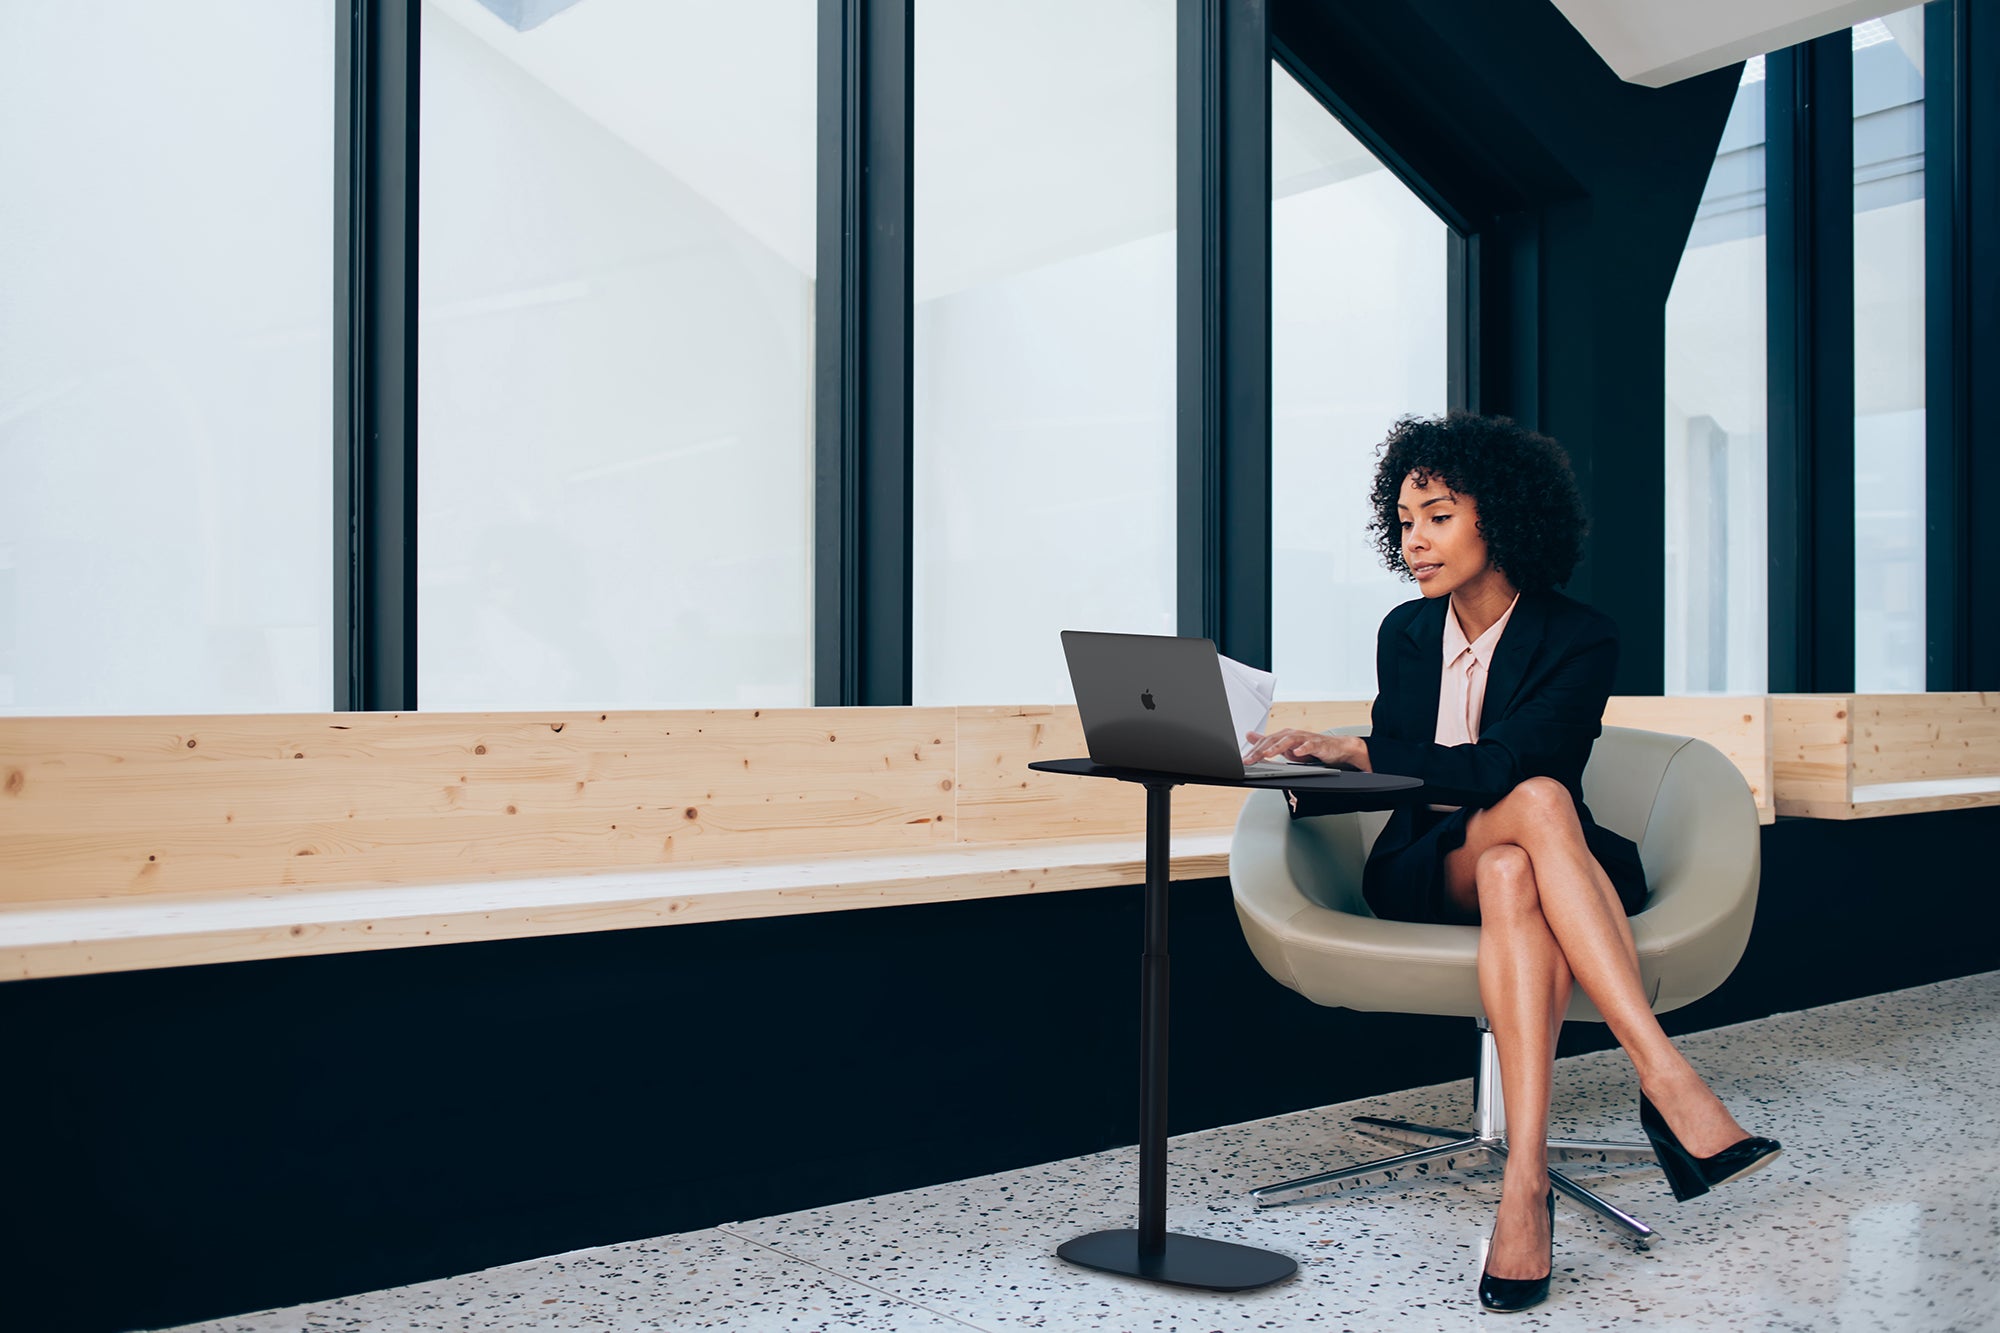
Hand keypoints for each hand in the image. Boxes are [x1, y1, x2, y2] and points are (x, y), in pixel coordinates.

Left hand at [1243, 728, 1370, 770]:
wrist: (1335, 748)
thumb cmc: (1310, 747)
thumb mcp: (1286, 747)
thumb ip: (1268, 742)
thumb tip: (1249, 735)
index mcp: (1283, 736)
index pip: (1265, 742)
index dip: (1254, 751)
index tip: (1243, 760)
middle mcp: (1292, 734)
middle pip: (1273, 740)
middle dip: (1260, 750)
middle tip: (1250, 759)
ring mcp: (1305, 738)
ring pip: (1289, 740)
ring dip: (1277, 747)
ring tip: (1268, 754)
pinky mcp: (1318, 744)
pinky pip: (1310, 745)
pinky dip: (1303, 748)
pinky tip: (1297, 753)